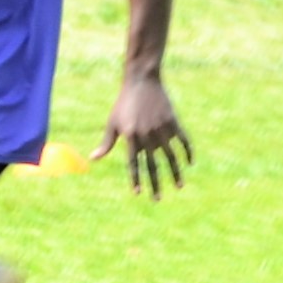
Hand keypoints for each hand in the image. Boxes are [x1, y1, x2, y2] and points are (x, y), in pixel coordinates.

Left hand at [97, 71, 190, 196]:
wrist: (142, 82)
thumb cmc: (124, 104)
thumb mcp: (112, 122)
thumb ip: (107, 142)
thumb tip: (93, 159)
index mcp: (130, 138)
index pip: (133, 164)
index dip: (135, 179)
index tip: (138, 193)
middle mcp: (147, 136)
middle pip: (152, 166)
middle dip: (155, 184)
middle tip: (157, 200)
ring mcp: (162, 130)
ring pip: (171, 157)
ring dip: (175, 173)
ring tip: (179, 187)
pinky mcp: (174, 123)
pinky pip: (184, 141)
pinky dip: (188, 152)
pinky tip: (190, 163)